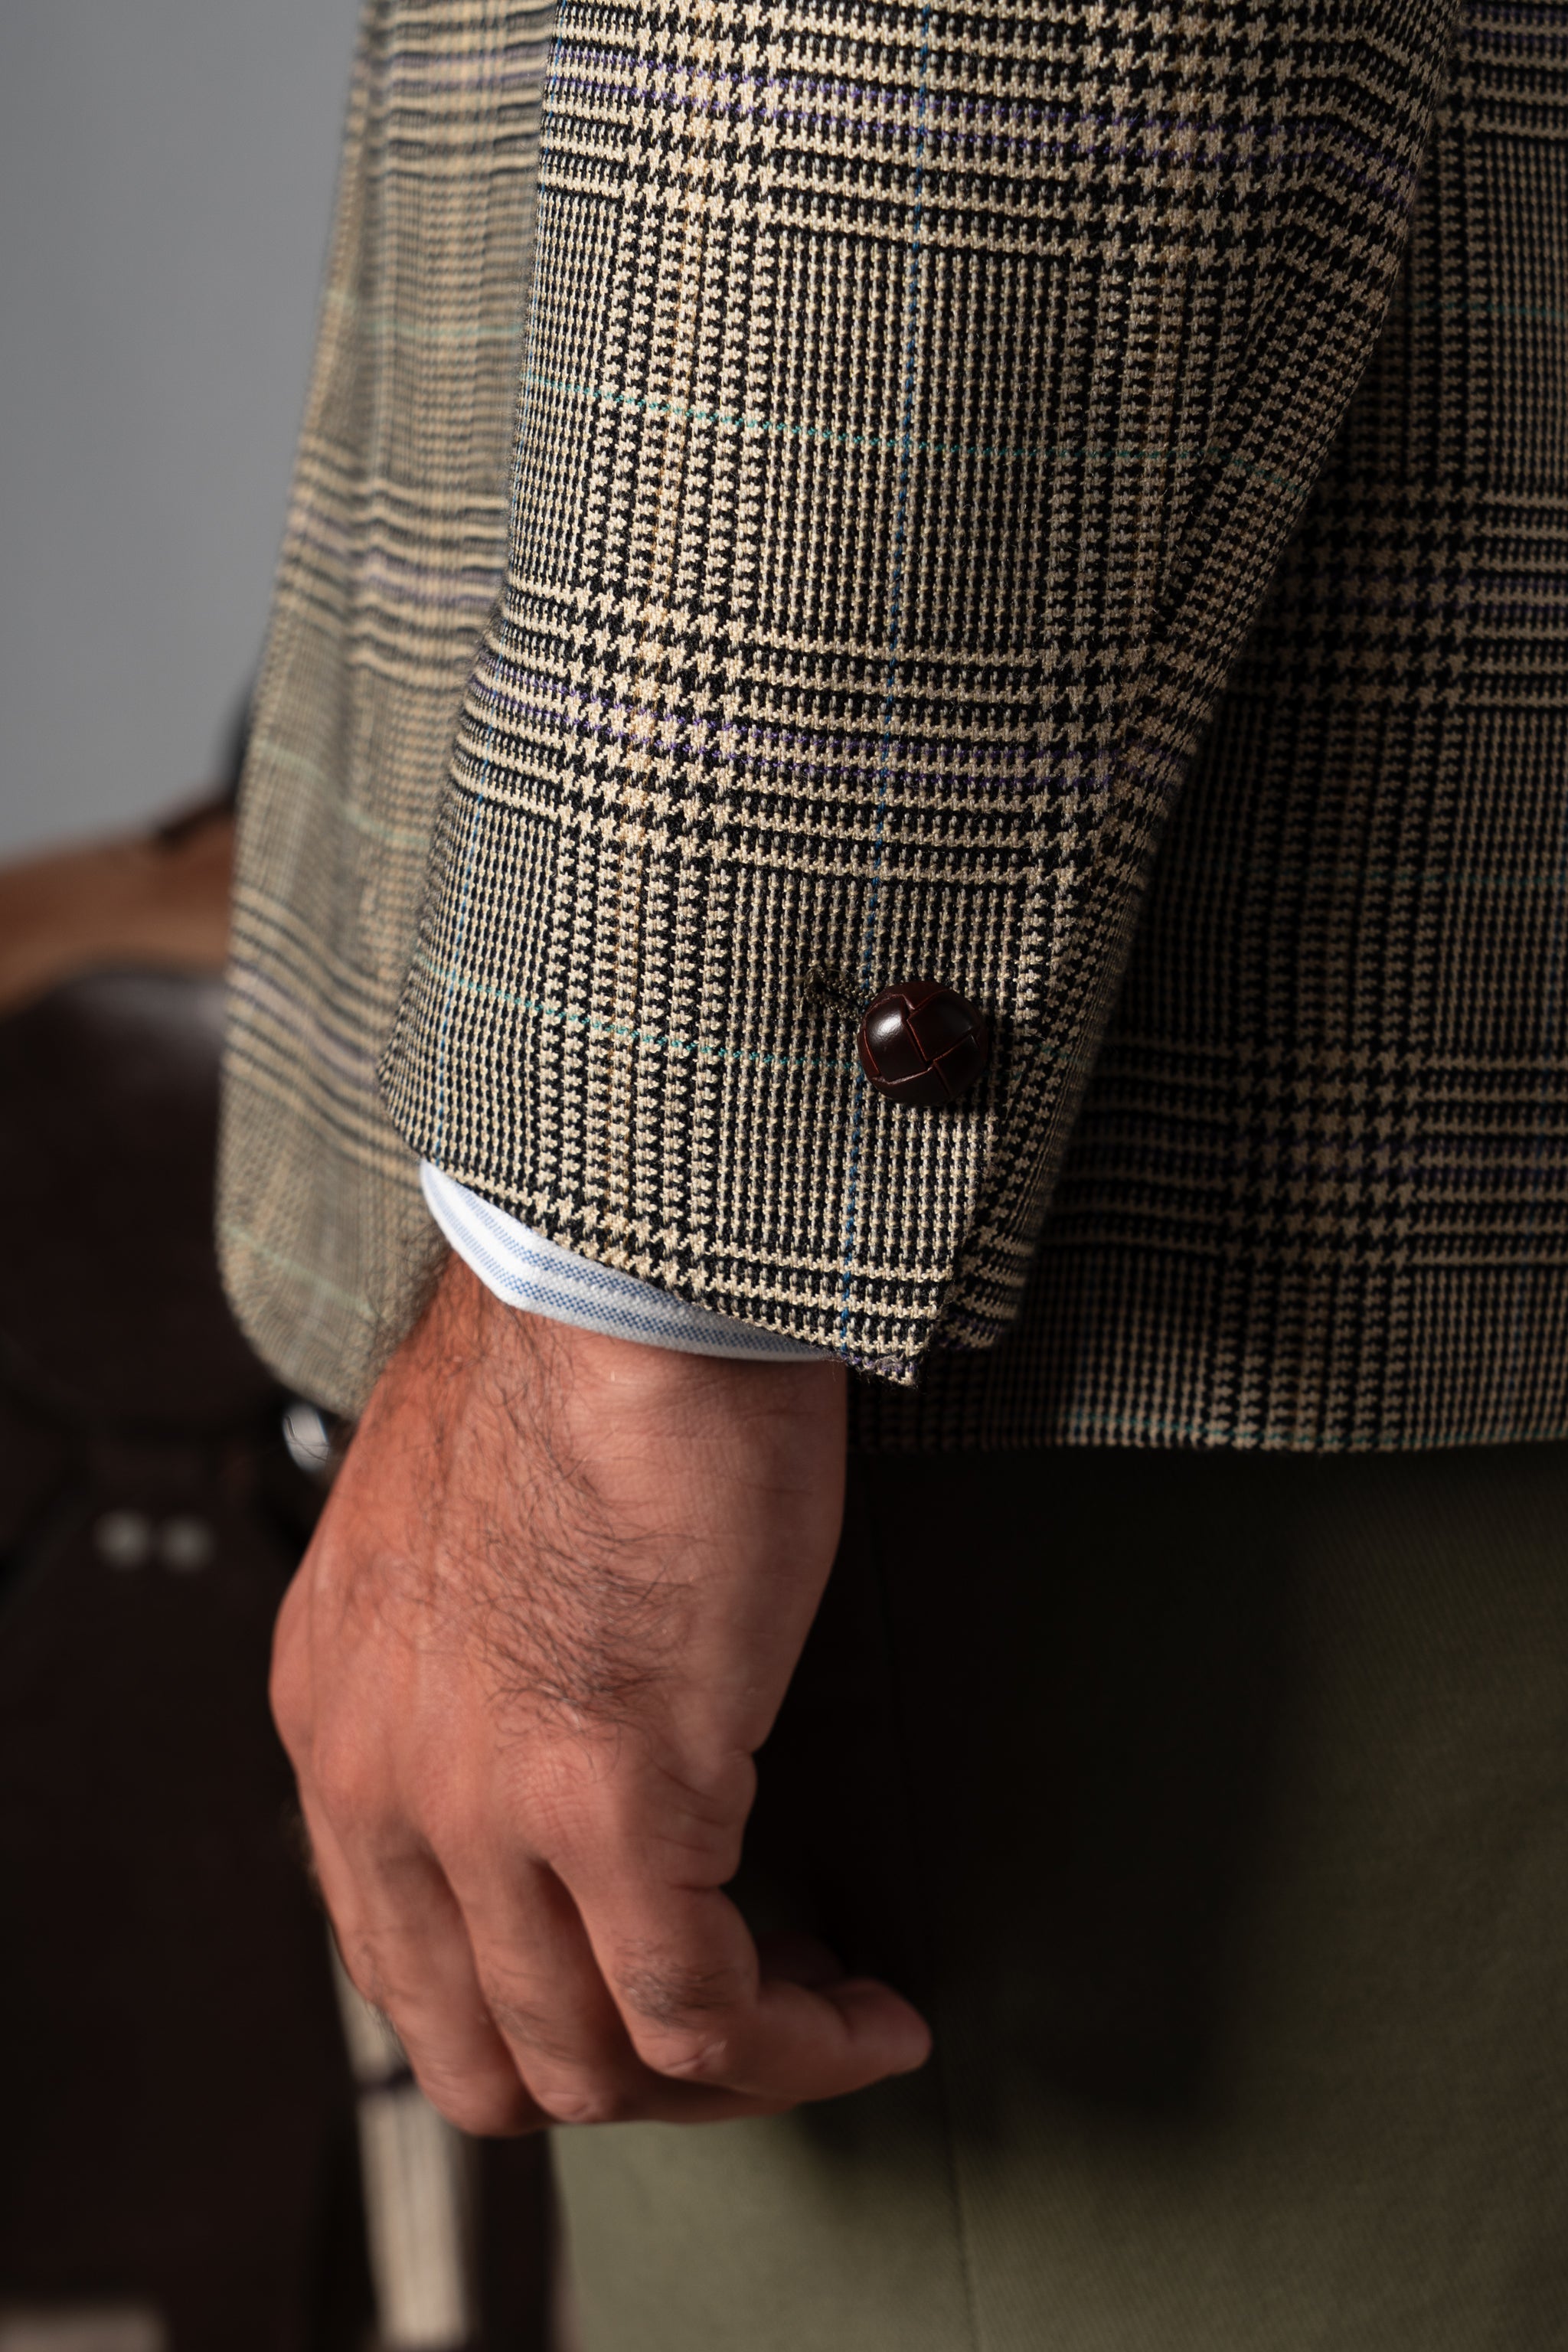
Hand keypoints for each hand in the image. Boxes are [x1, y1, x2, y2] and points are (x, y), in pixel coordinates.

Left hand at [271, 1253, 930, 2132]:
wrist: (630, 1273)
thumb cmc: (583, 1365)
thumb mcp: (462, 1545)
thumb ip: (466, 1678)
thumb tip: (560, 1754)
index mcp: (335, 1716)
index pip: (398, 1958)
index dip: (535, 2008)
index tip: (642, 1986)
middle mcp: (383, 1783)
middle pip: (484, 2051)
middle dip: (623, 2074)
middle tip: (736, 2025)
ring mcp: (488, 1805)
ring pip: (595, 2063)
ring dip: (724, 2075)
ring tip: (824, 2018)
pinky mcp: (616, 1798)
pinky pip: (704, 2011)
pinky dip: (796, 2044)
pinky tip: (869, 2012)